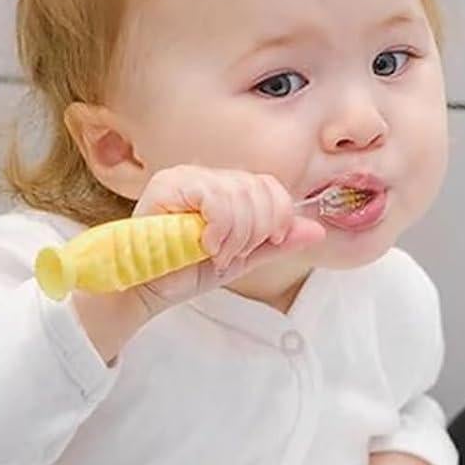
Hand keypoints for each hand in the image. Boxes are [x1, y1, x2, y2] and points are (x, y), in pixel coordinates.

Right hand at [74, 166, 324, 360]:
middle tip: (231, 254)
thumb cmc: (186, 271)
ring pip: (241, 195)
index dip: (279, 217)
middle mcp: (208, 176)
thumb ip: (277, 243)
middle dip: (255, 232)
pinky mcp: (168, 184)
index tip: (266, 243)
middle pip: (260, 190)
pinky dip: (219, 229)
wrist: (148, 289)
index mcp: (226, 187)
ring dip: (235, 236)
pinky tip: (206, 244)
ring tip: (215, 253)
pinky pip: (216, 198)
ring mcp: (187, 176)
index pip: (271, 186)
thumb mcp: (242, 259)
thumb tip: (316, 230)